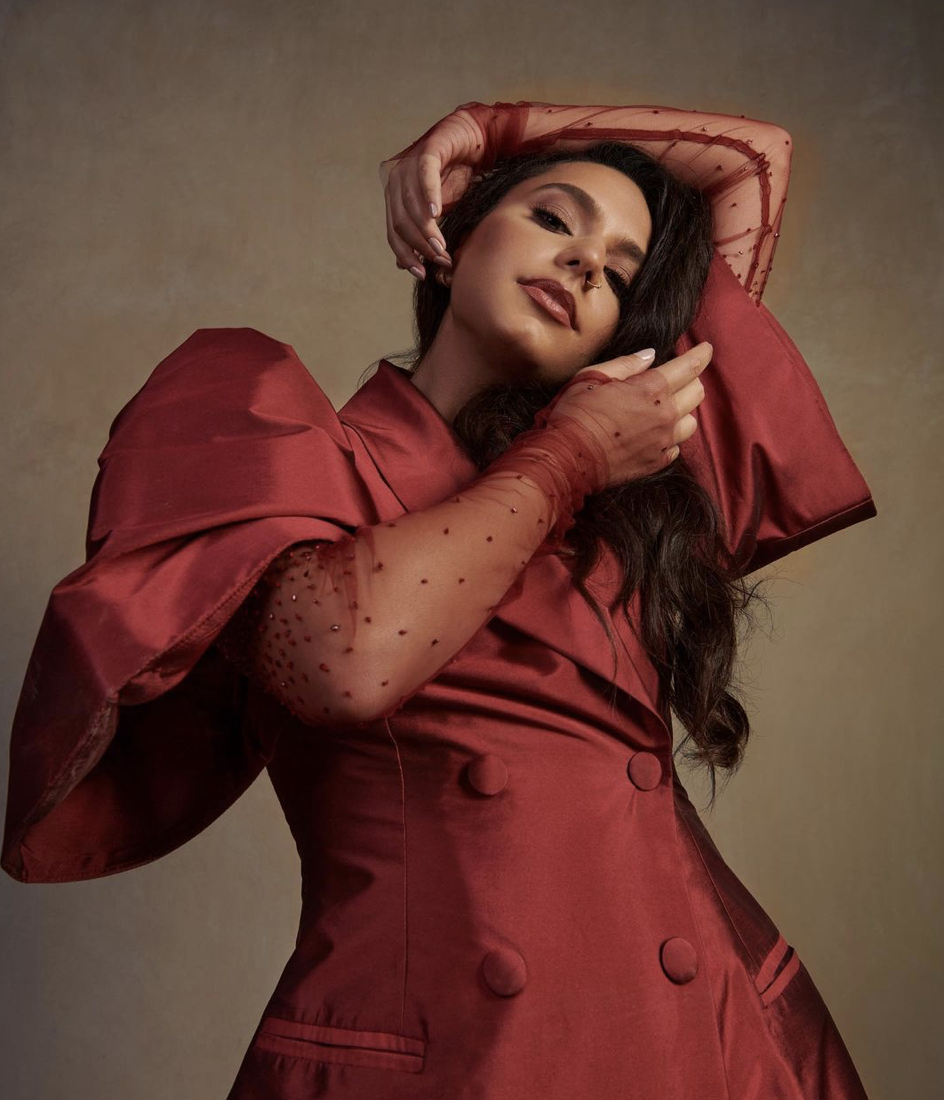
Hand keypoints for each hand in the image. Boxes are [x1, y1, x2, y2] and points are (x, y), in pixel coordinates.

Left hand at [381, 108, 486, 279]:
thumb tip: (402, 265)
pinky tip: (437, 213)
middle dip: (420, 247)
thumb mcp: (438, 214)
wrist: (471, 142)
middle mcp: (396, 183)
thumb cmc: (454, 179)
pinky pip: (425, 177)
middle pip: (401, 224)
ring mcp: (408, 167)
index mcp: (395, 200)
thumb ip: (421, 235)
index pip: (393, 235)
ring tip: (442, 248)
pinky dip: (430, 196)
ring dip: (427, 231)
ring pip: (412, 206)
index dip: (406, 256)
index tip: (422, 274)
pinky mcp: (427, 151)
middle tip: (441, 260)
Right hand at [544, 343, 712, 491]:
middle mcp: (664, 415)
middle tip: (675, 378)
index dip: (701, 355)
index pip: (689, 367)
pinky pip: (676, 446)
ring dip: (682, 412)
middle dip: (690, 381)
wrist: (567, 459)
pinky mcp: (656, 463)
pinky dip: (670, 437)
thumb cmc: (575, 414)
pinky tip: (652, 434)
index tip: (707, 349)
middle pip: (697, 393)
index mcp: (650, 389)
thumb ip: (626, 364)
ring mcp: (663, 442)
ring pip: (692, 422)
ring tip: (662, 409)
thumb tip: (650, 355)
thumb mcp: (592, 377)